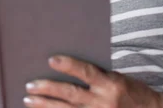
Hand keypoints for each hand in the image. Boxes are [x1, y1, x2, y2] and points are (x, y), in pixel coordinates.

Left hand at [23, 55, 162, 107]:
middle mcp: (104, 101)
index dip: (68, 65)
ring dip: (45, 106)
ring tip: (28, 100)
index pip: (86, 72)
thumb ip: (98, 75)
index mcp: (111, 84)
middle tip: (29, 86)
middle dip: (47, 90)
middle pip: (70, 95)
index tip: (51, 59)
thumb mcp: (119, 78)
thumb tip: (70, 66)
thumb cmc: (134, 92)